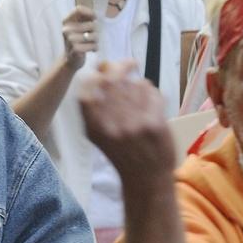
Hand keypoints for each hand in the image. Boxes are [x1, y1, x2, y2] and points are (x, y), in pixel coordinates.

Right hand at [60, 4, 97, 72]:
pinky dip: (95, 47)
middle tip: (93, 37)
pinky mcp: (75, 49)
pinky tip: (92, 49)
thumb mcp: (78, 28)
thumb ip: (84, 19)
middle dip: (96, 31)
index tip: (94, 18)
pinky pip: (93, 45)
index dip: (89, 12)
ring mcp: (70, 39)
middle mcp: (66, 29)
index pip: (78, 9)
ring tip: (92, 43)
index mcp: (66, 21)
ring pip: (94, 35)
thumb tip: (95, 16)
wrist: (70, 60)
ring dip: (96, 40)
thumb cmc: (77, 41)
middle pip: (91, 24)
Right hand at [78, 61, 175, 186]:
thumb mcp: (96, 136)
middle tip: (127, 63)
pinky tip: (150, 98)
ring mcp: (135, 125)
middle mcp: (112, 126)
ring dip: (137, 81)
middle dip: (120, 67)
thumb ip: (93, 109)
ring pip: (134, 84)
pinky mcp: (155, 124)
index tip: (101, 69)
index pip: (86, 92)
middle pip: (111, 82)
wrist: (146, 178)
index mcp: (94, 130)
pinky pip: (152, 93)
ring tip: (139, 87)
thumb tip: (96, 72)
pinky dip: (151, 91)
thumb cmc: (120, 155)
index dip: (94, 76)